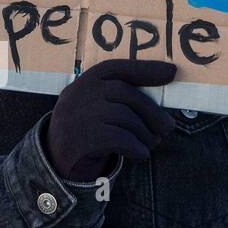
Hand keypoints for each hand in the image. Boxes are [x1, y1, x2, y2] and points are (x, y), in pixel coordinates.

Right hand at [45, 59, 176, 181]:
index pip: (116, 68)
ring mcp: (78, 116)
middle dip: (151, 111)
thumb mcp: (96, 106)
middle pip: (125, 93)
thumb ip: (119, 97)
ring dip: (145, 132)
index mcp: (84, 81)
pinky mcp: (82, 140)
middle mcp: (79, 94)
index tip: (171, 72)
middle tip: (168, 126)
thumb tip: (162, 94)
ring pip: (124, 117)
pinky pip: (119, 139)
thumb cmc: (86, 129)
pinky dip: (136, 147)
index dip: (145, 69)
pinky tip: (141, 154)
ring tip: (153, 142)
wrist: (55, 160)